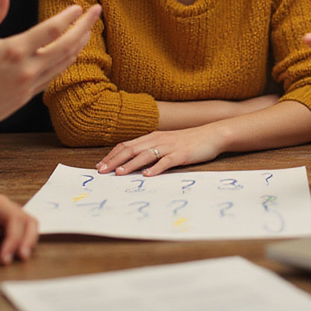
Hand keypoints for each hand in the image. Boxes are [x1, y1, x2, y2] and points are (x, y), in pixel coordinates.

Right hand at [0, 0, 100, 132]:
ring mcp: (29, 84)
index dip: (68, 17)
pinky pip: (54, 77)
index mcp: (14, 50)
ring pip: (64, 63)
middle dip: (85, 27)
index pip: (51, 30)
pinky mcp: (27, 96)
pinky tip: (70, 55)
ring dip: (79, 45)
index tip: (78, 7)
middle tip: (97, 12)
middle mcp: (27, 68)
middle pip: (67, 45)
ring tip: (88, 31)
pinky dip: (66, 63)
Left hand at [0, 175, 37, 265]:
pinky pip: (20, 227)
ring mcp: (3, 212)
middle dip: (28, 240)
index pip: (13, 220)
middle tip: (21, 259)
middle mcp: (2, 206)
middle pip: (28, 220)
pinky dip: (23, 239)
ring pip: (28, 223)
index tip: (4, 259)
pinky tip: (17, 252)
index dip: (13, 240)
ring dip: (29, 240)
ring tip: (21, 258)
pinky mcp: (1, 220)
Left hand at [96, 126, 224, 176]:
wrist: (210, 135)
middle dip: (115, 161)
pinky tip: (148, 175)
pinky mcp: (180, 154)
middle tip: (102, 172)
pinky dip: (156, 168)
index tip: (100, 165)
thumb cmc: (187, 142)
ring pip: (145, 155)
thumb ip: (151, 150)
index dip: (112, 155)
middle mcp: (157, 140)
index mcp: (152, 137)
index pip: (126, 145)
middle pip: (131, 149)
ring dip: (131, 164)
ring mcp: (169, 147)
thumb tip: (133, 163)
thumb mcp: (165, 143)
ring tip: (119, 173)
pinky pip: (166, 161)